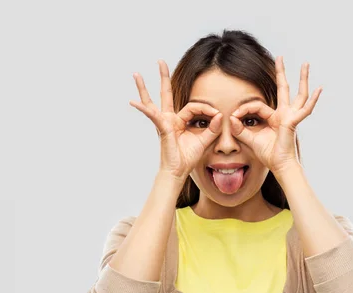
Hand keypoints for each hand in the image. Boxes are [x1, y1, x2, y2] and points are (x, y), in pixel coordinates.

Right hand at [129, 60, 222, 180]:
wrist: (178, 172)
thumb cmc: (188, 159)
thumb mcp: (204, 141)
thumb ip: (212, 129)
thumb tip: (218, 116)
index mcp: (179, 121)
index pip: (194, 106)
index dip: (207, 110)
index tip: (217, 117)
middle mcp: (169, 118)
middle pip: (166, 93)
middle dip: (163, 77)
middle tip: (160, 61)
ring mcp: (163, 122)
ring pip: (153, 100)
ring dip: (144, 87)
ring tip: (136, 74)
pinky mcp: (161, 128)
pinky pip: (153, 115)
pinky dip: (144, 108)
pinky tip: (133, 102)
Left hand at [229, 56, 321, 175]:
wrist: (279, 165)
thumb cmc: (268, 154)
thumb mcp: (250, 139)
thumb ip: (240, 129)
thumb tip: (231, 118)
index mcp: (274, 118)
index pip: (257, 105)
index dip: (244, 108)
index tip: (234, 115)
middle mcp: (284, 114)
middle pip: (284, 89)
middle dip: (281, 73)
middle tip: (279, 58)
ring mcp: (291, 117)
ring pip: (299, 94)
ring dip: (302, 79)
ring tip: (306, 64)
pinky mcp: (293, 122)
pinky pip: (305, 110)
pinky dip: (313, 100)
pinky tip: (319, 89)